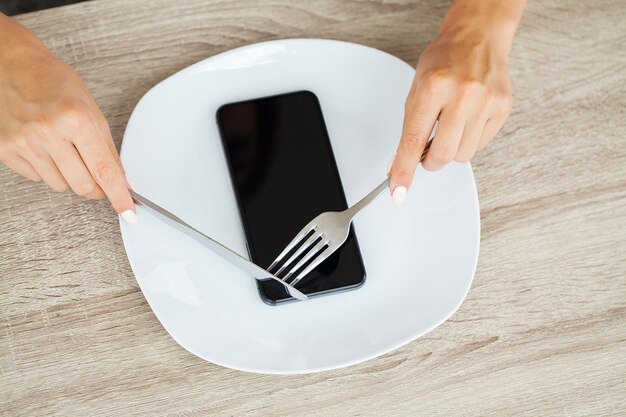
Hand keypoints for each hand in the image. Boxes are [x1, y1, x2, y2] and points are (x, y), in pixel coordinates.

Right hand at [0, 14, 135, 221]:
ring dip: (70, 176)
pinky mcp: (5, 149)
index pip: (104, 170)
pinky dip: (47, 169)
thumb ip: (107, 149)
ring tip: (65, 150)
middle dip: (96, 189)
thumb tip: (122, 181)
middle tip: (99, 181)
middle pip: (83, 185)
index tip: (128, 212)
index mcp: (76, 119)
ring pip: (60, 185)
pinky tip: (45, 148)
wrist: (14, 66)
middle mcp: (48, 131)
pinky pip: (36, 178)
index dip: (119, 196)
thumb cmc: (55, 83)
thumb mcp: (92, 111)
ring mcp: (24, 142)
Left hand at [388, 0, 525, 203]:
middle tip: (426, 152)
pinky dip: (468, 139)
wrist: (477, 37)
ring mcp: (486, 102)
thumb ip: (409, 129)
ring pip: (462, 155)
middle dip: (429, 161)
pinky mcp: (502, 108)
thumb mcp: (416, 90)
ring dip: (451, 149)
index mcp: (433, 87)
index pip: (413, 140)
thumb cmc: (444, 61)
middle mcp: (463, 94)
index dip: (404, 170)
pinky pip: (480, 145)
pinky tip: (467, 119)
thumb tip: (399, 165)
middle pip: (442, 155)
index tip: (398, 190)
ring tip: (450, 126)